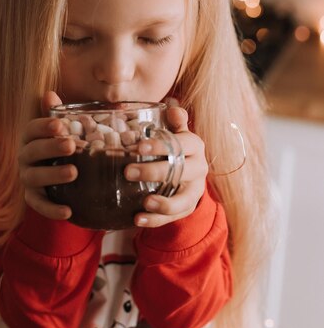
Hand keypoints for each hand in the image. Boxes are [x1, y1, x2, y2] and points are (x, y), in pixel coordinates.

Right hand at [18, 91, 76, 218]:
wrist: (61, 175)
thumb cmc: (62, 145)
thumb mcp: (63, 130)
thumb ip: (58, 114)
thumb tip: (50, 94)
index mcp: (31, 138)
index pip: (31, 129)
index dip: (43, 126)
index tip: (60, 125)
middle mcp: (25, 158)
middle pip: (32, 152)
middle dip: (50, 148)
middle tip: (70, 145)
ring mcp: (28, 179)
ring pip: (34, 178)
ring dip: (52, 175)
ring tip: (74, 172)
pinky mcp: (34, 199)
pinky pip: (39, 206)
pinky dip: (52, 210)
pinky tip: (69, 211)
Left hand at [124, 106, 207, 227]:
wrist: (187, 172)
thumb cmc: (173, 148)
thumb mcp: (174, 132)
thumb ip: (173, 121)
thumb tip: (172, 106)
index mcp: (194, 146)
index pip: (182, 144)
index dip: (162, 145)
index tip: (139, 147)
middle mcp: (199, 168)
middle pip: (181, 171)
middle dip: (155, 172)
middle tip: (129, 171)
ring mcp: (194, 190)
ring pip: (183, 199)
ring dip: (163, 203)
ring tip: (144, 203)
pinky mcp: (187, 207)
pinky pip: (174, 217)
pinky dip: (156, 220)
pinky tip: (137, 219)